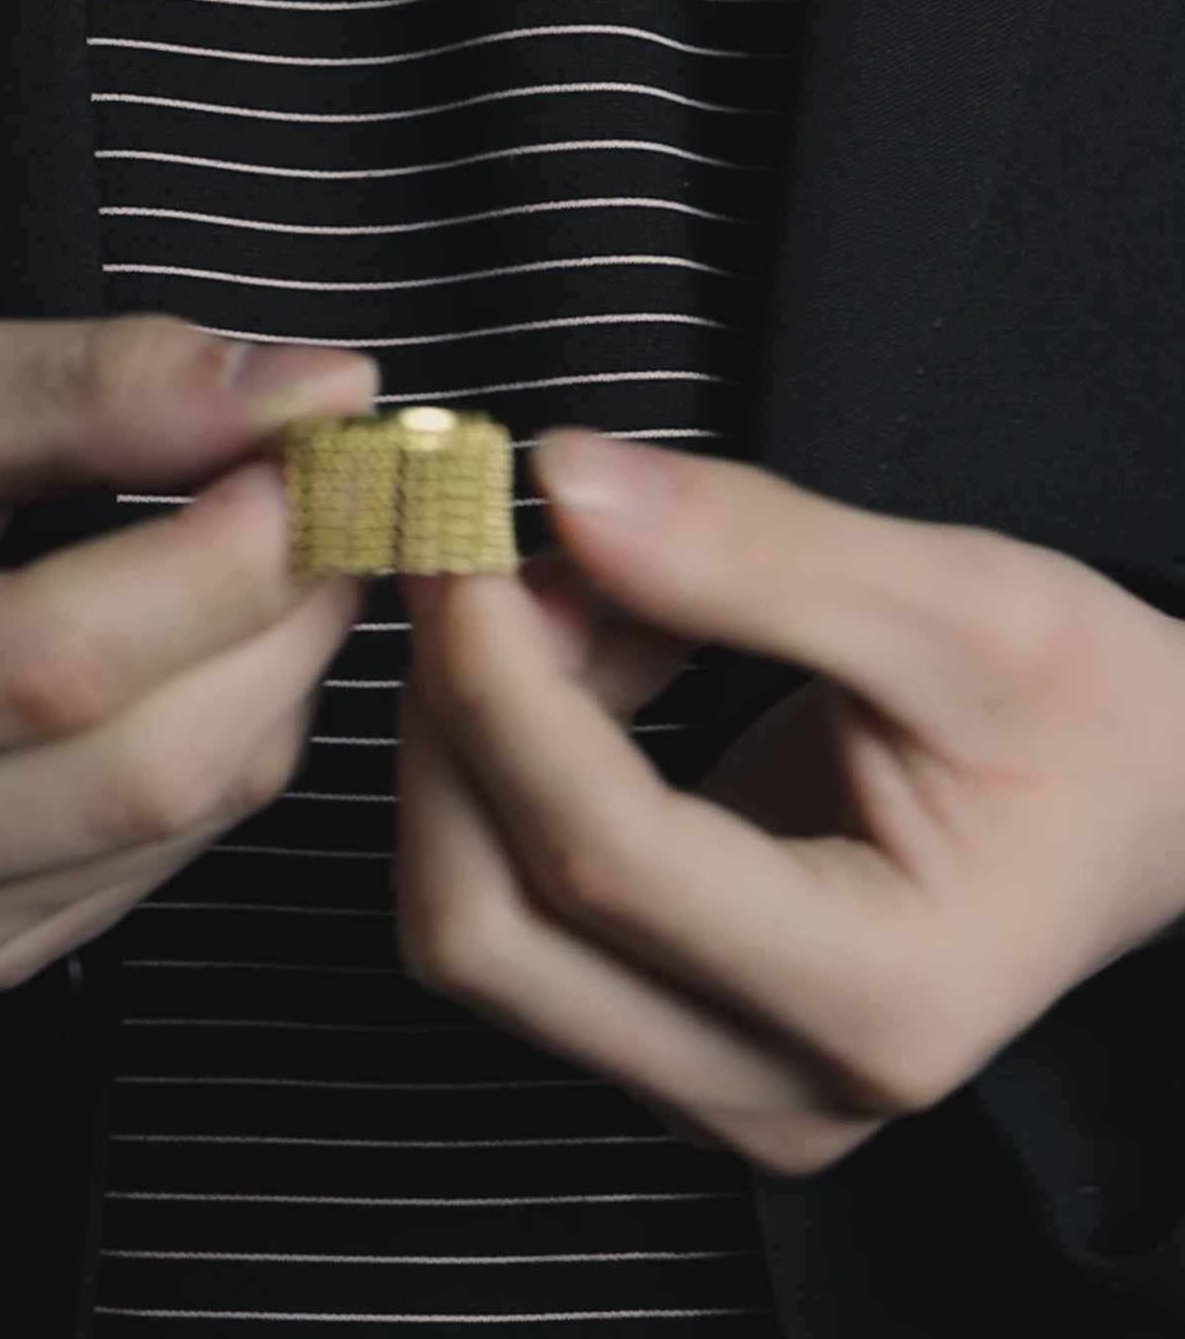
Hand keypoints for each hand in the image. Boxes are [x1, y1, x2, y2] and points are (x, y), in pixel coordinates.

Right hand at [0, 306, 377, 1014]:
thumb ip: (98, 386)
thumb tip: (311, 392)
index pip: (56, 657)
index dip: (227, 553)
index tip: (310, 456)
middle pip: (141, 766)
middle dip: (285, 619)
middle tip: (326, 506)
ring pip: (170, 826)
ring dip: (271, 683)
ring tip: (270, 564)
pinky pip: (145, 872)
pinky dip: (216, 756)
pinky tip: (199, 664)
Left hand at [393, 428, 1184, 1172]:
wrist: (1142, 805)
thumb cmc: (1086, 711)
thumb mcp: (967, 601)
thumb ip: (758, 549)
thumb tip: (563, 485)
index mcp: (883, 997)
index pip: (606, 860)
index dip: (504, 691)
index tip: (464, 551)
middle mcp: (780, 1085)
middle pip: (491, 930)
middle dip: (454, 725)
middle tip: (483, 561)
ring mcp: (712, 1081)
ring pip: (475, 930)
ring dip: (471, 741)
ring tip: (572, 592)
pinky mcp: (666, 1036)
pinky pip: (511, 913)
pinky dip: (504, 770)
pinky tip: (590, 657)